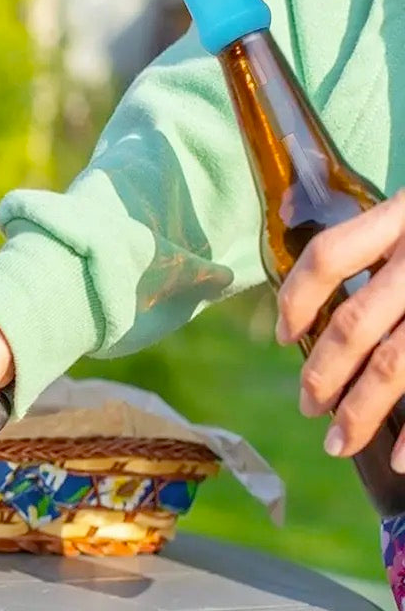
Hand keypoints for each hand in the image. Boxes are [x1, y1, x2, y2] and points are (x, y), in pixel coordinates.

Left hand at [275, 190, 404, 469]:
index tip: (283, 335)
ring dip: (362, 410)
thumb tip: (309, 274)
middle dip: (324, 372)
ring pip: (396, 363)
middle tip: (306, 406)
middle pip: (357, 322)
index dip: (297, 297)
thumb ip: (377, 233)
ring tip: (338, 442)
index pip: (329, 257)